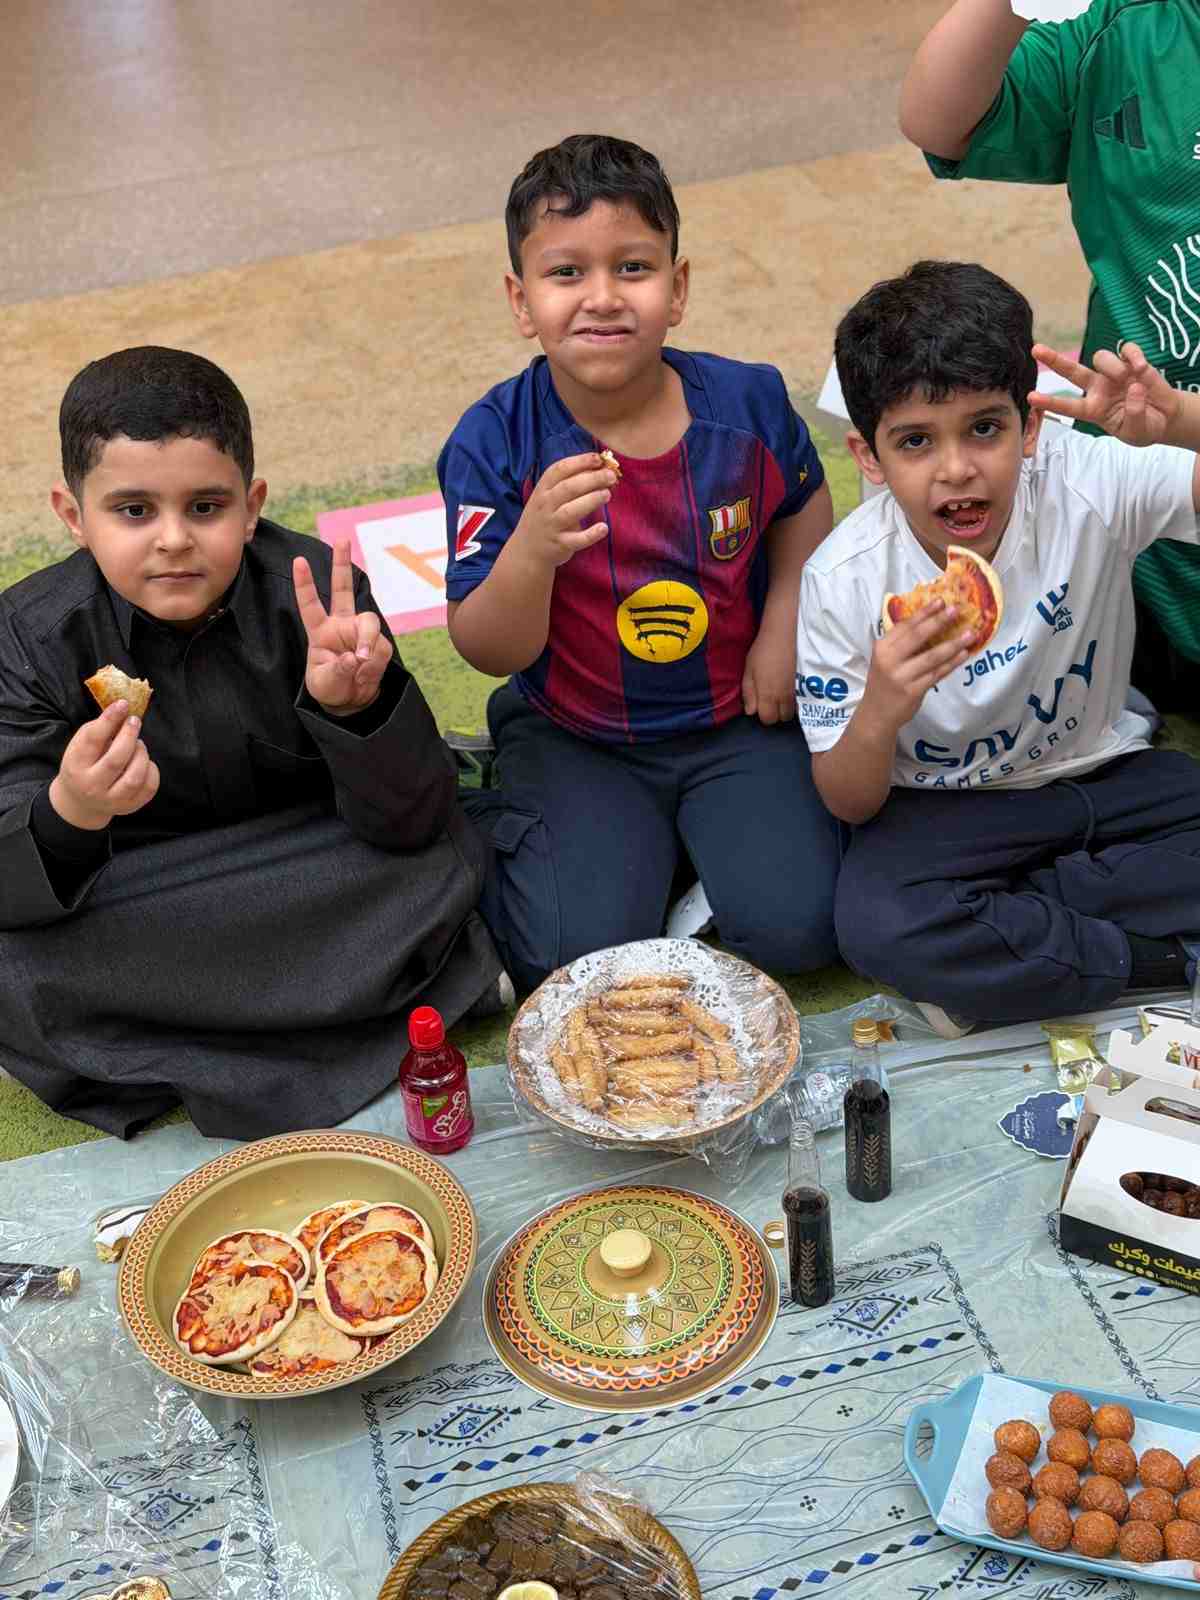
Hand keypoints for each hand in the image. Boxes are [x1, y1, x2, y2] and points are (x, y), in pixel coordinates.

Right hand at [49, 700, 159, 829]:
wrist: (81, 801)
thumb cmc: (83, 765)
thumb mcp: (81, 746)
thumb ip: (99, 730)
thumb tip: (123, 708)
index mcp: (76, 766)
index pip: (92, 740)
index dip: (109, 720)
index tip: (123, 704)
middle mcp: (92, 787)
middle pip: (116, 759)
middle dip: (129, 736)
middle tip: (134, 721)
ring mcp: (112, 800)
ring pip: (135, 776)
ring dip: (141, 754)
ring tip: (138, 744)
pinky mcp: (130, 806)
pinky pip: (149, 786)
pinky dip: (151, 769)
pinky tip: (143, 762)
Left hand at [293, 540, 392, 714]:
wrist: (352, 701)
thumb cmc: (331, 687)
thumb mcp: (325, 683)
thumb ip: (338, 670)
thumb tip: (356, 656)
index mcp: (320, 631)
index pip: (310, 604)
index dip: (305, 584)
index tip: (299, 561)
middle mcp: (341, 625)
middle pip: (343, 589)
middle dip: (342, 564)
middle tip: (342, 539)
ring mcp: (361, 633)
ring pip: (370, 623)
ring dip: (367, 643)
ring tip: (362, 663)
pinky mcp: (379, 645)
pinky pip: (381, 649)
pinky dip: (374, 664)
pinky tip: (366, 675)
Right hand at [512, 453, 614, 569]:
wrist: (527, 551)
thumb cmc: (544, 517)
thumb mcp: (548, 497)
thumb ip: (569, 483)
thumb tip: (599, 468)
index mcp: (542, 489)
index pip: (559, 470)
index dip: (579, 462)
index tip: (597, 458)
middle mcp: (545, 506)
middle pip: (568, 488)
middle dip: (591, 479)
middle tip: (610, 476)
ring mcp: (552, 525)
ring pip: (571, 511)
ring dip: (591, 500)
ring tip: (607, 494)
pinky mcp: (560, 544)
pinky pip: (576, 540)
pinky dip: (591, 534)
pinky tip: (603, 528)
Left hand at [743, 620, 796, 723]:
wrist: (786, 634)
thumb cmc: (764, 651)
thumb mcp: (749, 671)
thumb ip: (749, 693)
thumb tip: (751, 712)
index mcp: (768, 695)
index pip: (768, 719)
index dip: (764, 714)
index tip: (762, 703)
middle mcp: (784, 698)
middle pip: (782, 718)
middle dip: (776, 712)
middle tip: (772, 698)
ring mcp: (798, 693)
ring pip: (794, 712)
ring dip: (787, 707)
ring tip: (782, 693)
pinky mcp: (808, 685)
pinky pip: (803, 702)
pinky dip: (798, 700)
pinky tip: (792, 690)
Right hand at [862, 601, 976, 732]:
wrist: (877, 714)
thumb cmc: (885, 682)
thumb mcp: (885, 659)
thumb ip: (902, 643)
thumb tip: (931, 622)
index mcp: (882, 647)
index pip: (905, 625)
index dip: (924, 612)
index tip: (940, 600)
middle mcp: (889, 660)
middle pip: (918, 636)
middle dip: (939, 621)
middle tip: (956, 610)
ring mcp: (902, 676)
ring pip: (932, 656)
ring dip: (953, 644)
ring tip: (970, 633)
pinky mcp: (913, 691)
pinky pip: (937, 673)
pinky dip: (952, 663)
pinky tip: (964, 654)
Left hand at [1030, 341, 1181, 446]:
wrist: (1166, 418)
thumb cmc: (1145, 427)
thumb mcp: (1137, 432)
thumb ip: (1134, 414)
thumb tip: (1133, 388)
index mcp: (1094, 409)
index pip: (1068, 405)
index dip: (1050, 402)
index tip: (1031, 397)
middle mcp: (1099, 389)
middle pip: (1072, 371)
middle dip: (1054, 359)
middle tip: (1036, 350)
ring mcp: (1114, 374)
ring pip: (1101, 358)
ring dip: (1112, 366)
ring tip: (1128, 377)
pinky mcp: (1133, 363)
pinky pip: (1127, 350)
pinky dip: (1133, 355)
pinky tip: (1141, 367)